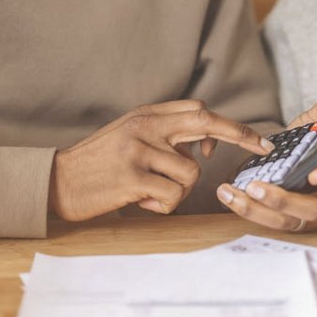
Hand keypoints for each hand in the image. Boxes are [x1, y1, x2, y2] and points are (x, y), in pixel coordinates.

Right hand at [50, 99, 274, 220]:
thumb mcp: (128, 136)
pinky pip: (172, 196)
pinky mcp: (133, 177)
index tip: (254, 138)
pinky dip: (162, 206)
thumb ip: (163, 133)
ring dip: (179, 191)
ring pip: (190, 172)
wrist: (55, 181)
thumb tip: (206, 142)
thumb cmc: (96, 164)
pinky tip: (140, 202)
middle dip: (239, 134)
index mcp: (146, 115)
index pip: (198, 110)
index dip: (228, 125)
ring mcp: (139, 151)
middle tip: (261, 147)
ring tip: (151, 194)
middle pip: (205, 123)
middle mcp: (145, 127)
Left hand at [216, 70, 316, 232]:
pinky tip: (228, 196)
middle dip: (284, 201)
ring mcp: (312, 218)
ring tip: (232, 193)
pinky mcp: (291, 223)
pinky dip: (248, 211)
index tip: (313, 173)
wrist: (297, 157)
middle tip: (257, 187)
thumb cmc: (314, 140)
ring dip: (257, 210)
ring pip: (288, 222)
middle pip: (314, 210)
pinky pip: (270, 223)